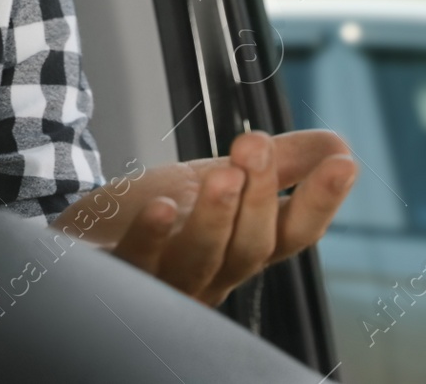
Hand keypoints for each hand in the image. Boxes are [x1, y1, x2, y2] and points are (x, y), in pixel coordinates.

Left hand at [52, 129, 358, 305]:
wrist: (80, 233)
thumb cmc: (152, 213)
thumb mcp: (213, 180)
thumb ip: (273, 167)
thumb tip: (337, 145)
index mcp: (239, 250)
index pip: (291, 235)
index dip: (320, 203)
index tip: (345, 163)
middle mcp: (209, 275)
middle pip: (248, 248)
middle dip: (258, 195)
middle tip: (256, 144)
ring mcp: (162, 280)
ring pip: (200, 261)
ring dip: (217, 217)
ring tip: (225, 172)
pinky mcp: (114, 272)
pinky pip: (137, 265)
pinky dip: (151, 238)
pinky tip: (162, 206)